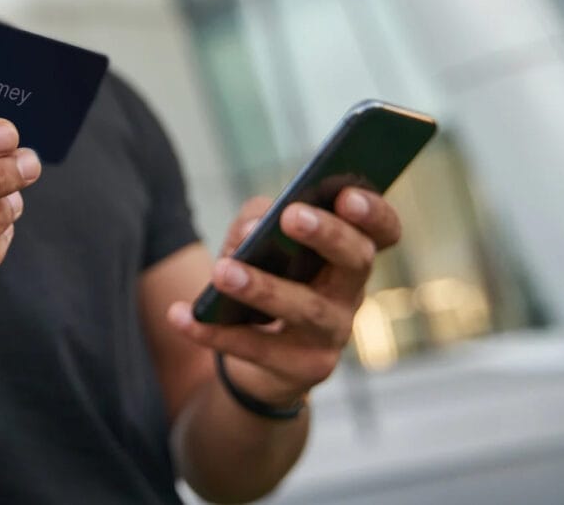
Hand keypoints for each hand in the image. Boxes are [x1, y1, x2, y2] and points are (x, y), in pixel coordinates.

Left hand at [168, 189, 400, 406]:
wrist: (260, 361)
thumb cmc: (267, 281)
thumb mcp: (258, 242)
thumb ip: (256, 222)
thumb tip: (255, 227)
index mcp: (348, 255)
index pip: (383, 232)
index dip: (375, 213)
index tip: (347, 194)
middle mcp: (351, 293)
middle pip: (354, 262)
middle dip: (326, 236)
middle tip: (291, 216)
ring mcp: (332, 335)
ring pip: (305, 308)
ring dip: (263, 287)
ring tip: (222, 272)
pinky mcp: (304, 369)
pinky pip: (257, 348)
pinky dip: (214, 331)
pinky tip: (180, 316)